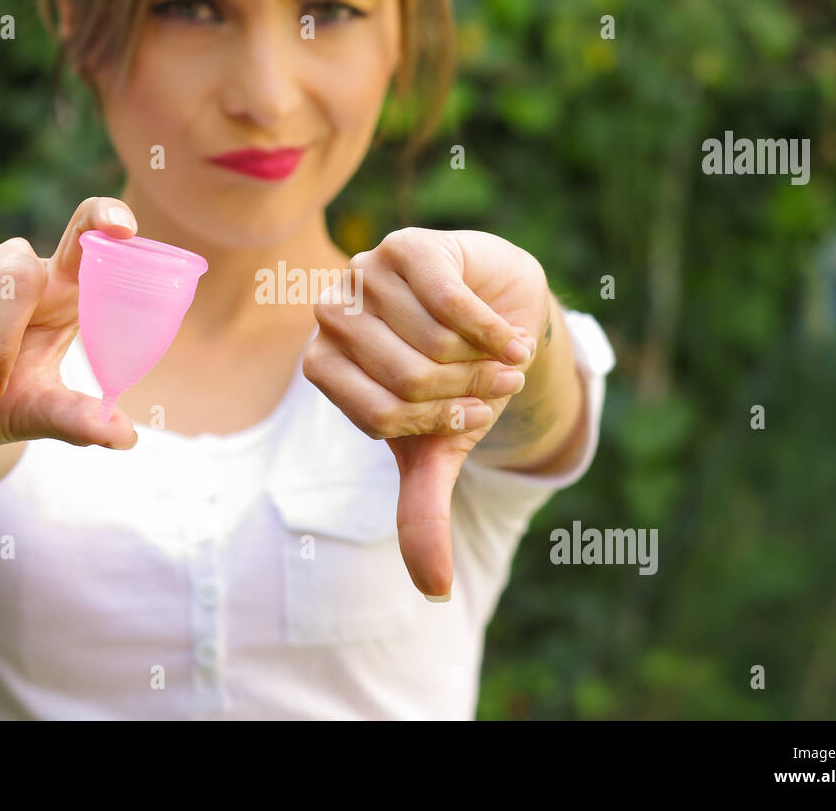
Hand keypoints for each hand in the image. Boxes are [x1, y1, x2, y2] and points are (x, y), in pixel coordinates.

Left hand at [301, 227, 550, 596]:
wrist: (498, 314)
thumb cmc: (457, 380)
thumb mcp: (439, 447)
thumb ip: (423, 510)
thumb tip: (433, 589)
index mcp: (324, 366)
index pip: (378, 415)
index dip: (436, 423)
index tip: (472, 419)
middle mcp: (333, 315)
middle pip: (404, 378)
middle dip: (464, 390)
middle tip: (496, 386)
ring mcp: (366, 274)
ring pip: (431, 340)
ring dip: (482, 359)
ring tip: (501, 358)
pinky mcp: (408, 247)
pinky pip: (450, 299)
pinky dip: (492, 329)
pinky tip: (511, 337)